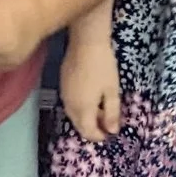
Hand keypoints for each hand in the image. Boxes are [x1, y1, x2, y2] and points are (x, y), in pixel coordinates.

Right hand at [58, 26, 121, 141]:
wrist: (86, 41)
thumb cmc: (102, 65)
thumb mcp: (112, 90)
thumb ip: (112, 113)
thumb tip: (113, 131)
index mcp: (83, 110)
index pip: (89, 132)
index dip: (99, 136)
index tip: (109, 133)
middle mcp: (71, 106)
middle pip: (79, 126)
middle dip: (92, 128)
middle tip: (106, 123)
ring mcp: (64, 95)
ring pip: (74, 115)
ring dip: (85, 118)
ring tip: (99, 110)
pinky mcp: (62, 85)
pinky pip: (70, 103)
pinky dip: (80, 107)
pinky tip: (89, 99)